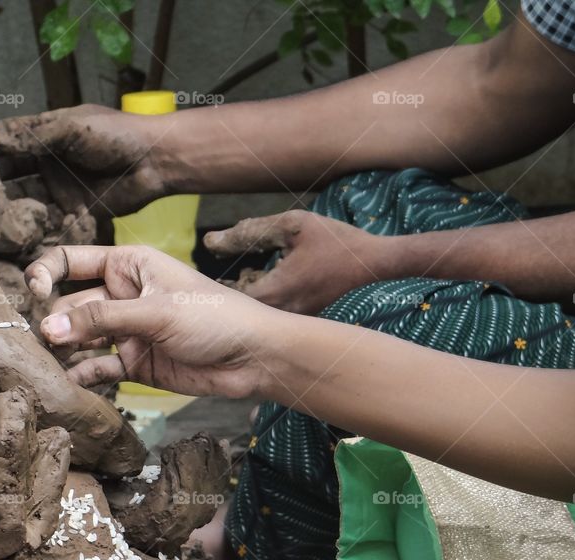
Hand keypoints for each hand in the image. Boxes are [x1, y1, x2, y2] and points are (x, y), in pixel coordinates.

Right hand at [0, 105, 172, 216]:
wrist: (156, 161)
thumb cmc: (116, 135)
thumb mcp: (72, 129)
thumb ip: (33, 136)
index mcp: (41, 137)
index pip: (1, 148)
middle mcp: (45, 165)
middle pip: (8, 181)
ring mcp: (59, 190)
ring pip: (25, 204)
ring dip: (7, 216)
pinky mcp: (75, 213)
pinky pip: (49, 225)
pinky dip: (33, 233)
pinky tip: (15, 243)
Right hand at [25, 245, 282, 398]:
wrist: (252, 358)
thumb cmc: (214, 318)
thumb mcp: (156, 312)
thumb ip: (102, 319)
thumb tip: (50, 329)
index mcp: (128, 266)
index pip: (72, 261)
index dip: (46, 273)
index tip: (34, 293)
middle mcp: (122, 295)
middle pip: (70, 305)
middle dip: (53, 321)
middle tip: (43, 342)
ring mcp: (127, 330)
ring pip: (81, 337)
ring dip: (63, 349)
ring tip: (46, 364)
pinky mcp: (135, 363)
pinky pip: (100, 368)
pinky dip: (84, 374)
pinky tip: (69, 383)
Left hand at [205, 209, 393, 314]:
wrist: (376, 263)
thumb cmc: (336, 240)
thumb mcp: (290, 225)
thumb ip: (247, 233)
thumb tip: (209, 242)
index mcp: (274, 292)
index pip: (223, 299)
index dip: (207, 288)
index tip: (197, 276)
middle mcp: (281, 314)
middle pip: (236, 309)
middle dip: (223, 290)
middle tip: (212, 274)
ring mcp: (294, 319)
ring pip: (253, 311)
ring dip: (243, 290)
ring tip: (240, 268)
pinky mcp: (302, 318)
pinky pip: (271, 311)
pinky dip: (262, 294)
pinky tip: (262, 274)